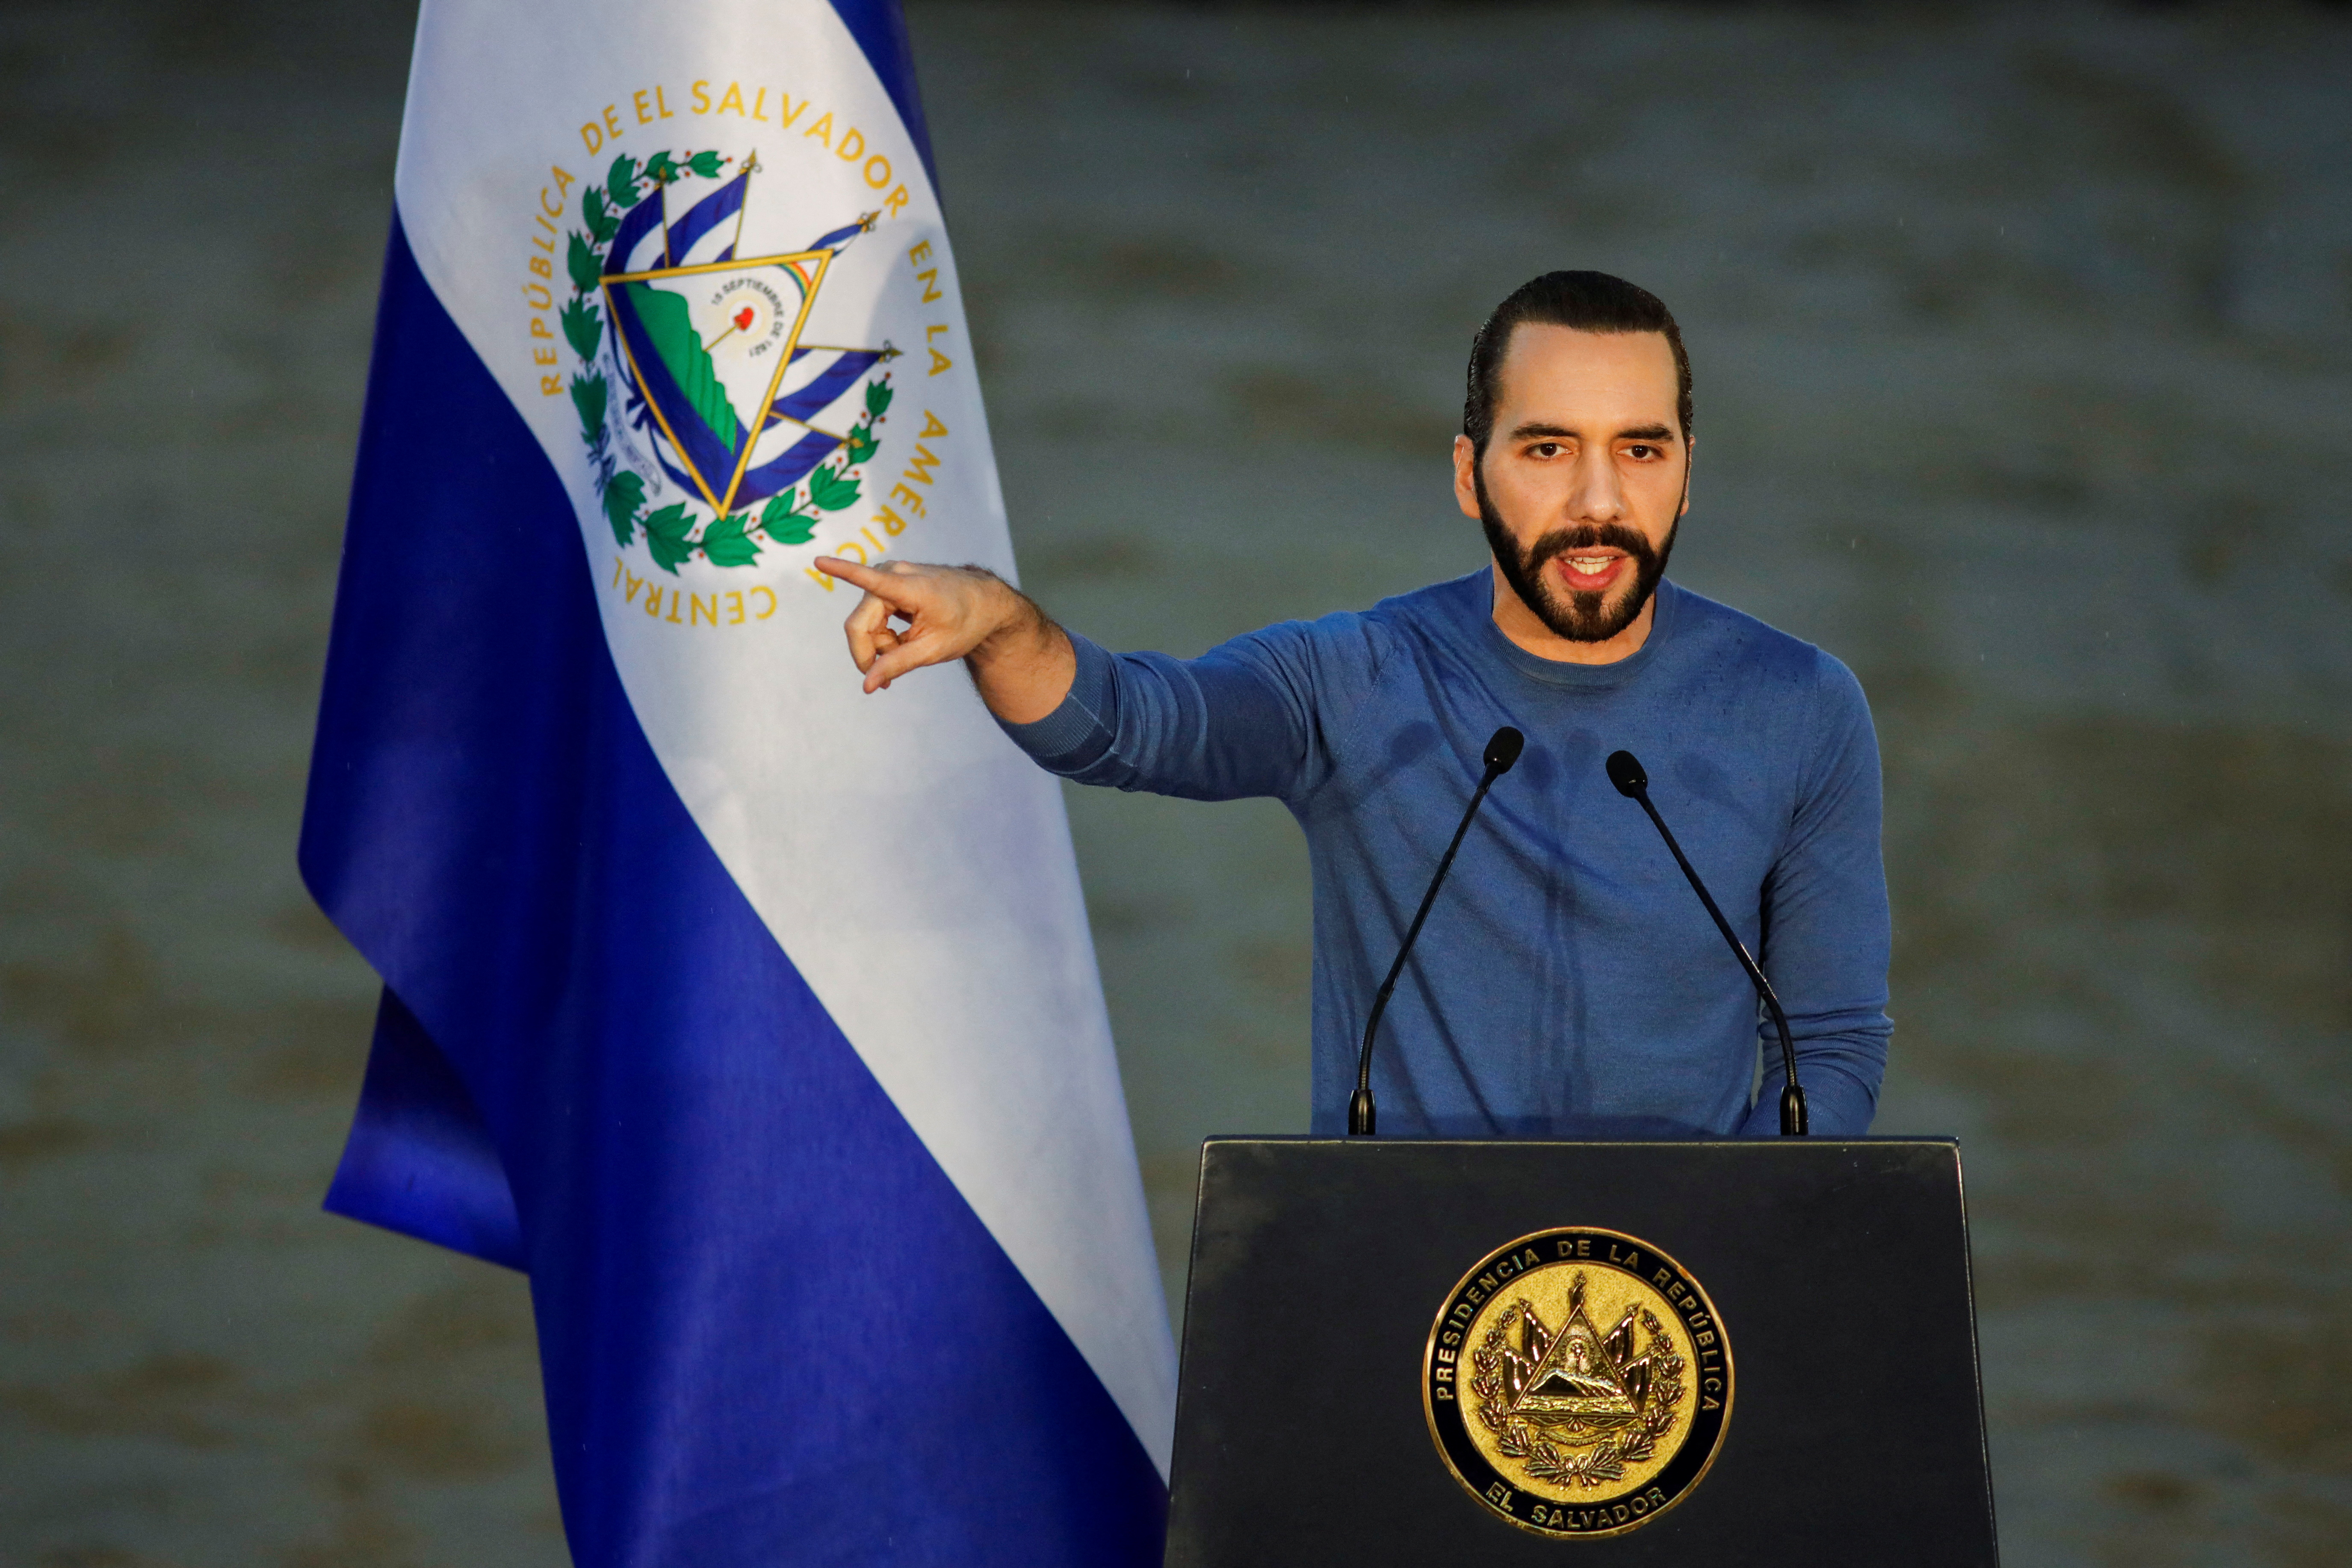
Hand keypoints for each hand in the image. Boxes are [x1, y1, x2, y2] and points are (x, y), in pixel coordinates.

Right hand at [813, 558, 1013, 691]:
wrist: (984, 604)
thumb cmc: (964, 624)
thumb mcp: (933, 650)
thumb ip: (897, 665)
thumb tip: (867, 686)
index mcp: (909, 587)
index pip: (869, 579)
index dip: (842, 571)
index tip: (818, 559)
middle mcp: (893, 574)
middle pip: (860, 625)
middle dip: (871, 653)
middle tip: (888, 679)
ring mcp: (889, 575)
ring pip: (865, 623)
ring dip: (880, 644)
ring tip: (907, 650)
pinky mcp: (887, 582)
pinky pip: (872, 616)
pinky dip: (884, 634)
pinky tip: (903, 639)